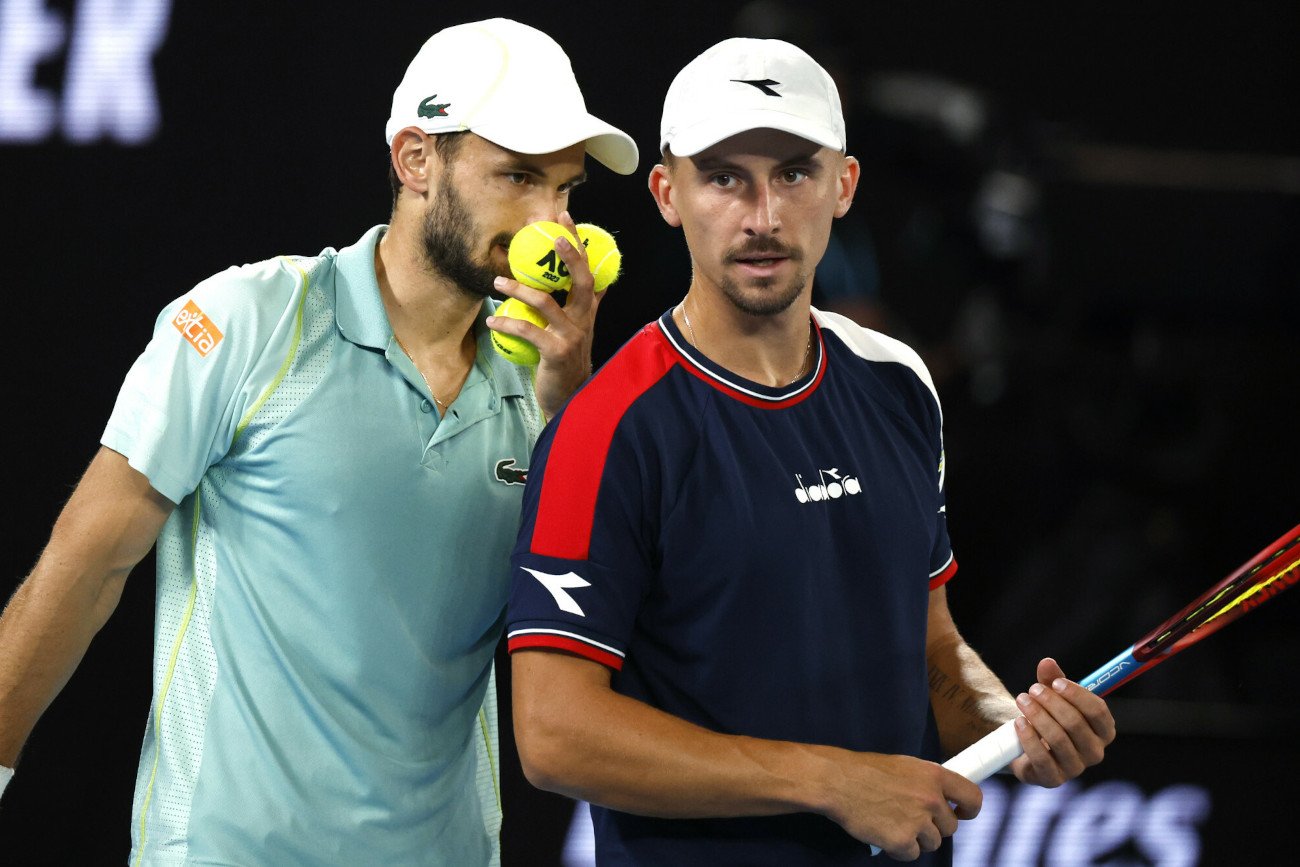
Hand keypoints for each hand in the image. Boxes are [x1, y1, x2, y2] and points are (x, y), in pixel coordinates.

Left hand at [487, 211, 601, 418]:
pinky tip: (492, 320)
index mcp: (588, 311)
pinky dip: (507, 323)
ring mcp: (572, 335)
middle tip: (550, 236)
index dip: (579, 244)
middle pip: (580, 280)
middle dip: (568, 255)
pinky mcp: (556, 352)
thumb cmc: (568, 361)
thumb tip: (592, 283)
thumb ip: (584, 307)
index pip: (589, 271)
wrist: (570, 396)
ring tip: (497, 281)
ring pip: (546, 302)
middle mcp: (584, 319)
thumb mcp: (579, 331)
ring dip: (519, 288)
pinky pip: (528, 330)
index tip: (565, 218)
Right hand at [822, 752, 981, 860]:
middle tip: (910, 818)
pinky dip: (899, 848)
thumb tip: (940, 798)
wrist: (838, 782)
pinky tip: (884, 833)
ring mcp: (918, 821)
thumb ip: (927, 782)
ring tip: (893, 823)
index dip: (968, 810)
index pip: (972, 797)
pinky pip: (912, 854)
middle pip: (950, 827)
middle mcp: (932, 799)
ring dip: (916, 838)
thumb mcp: (904, 766)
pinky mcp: (902, 841)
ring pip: (932, 842)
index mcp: (934, 775)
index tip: (961, 813)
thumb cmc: (866, 771)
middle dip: (933, 826)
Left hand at [1008, 657, 1115, 787]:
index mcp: (1103, 730)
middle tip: (1031, 689)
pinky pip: (1042, 758)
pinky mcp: (1053, 779)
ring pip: (1058, 739)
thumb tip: (1047, 662)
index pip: (1098, 711)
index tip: (1055, 682)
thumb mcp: (1052, 695)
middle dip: (1051, 703)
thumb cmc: (1047, 716)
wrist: (1025, 744)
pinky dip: (1028, 738)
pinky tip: (1018, 722)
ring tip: (1022, 700)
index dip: (1077, 695)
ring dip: (1037, 716)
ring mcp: (1075, 768)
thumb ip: (1052, 678)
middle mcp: (1094, 752)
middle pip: (1076, 724)